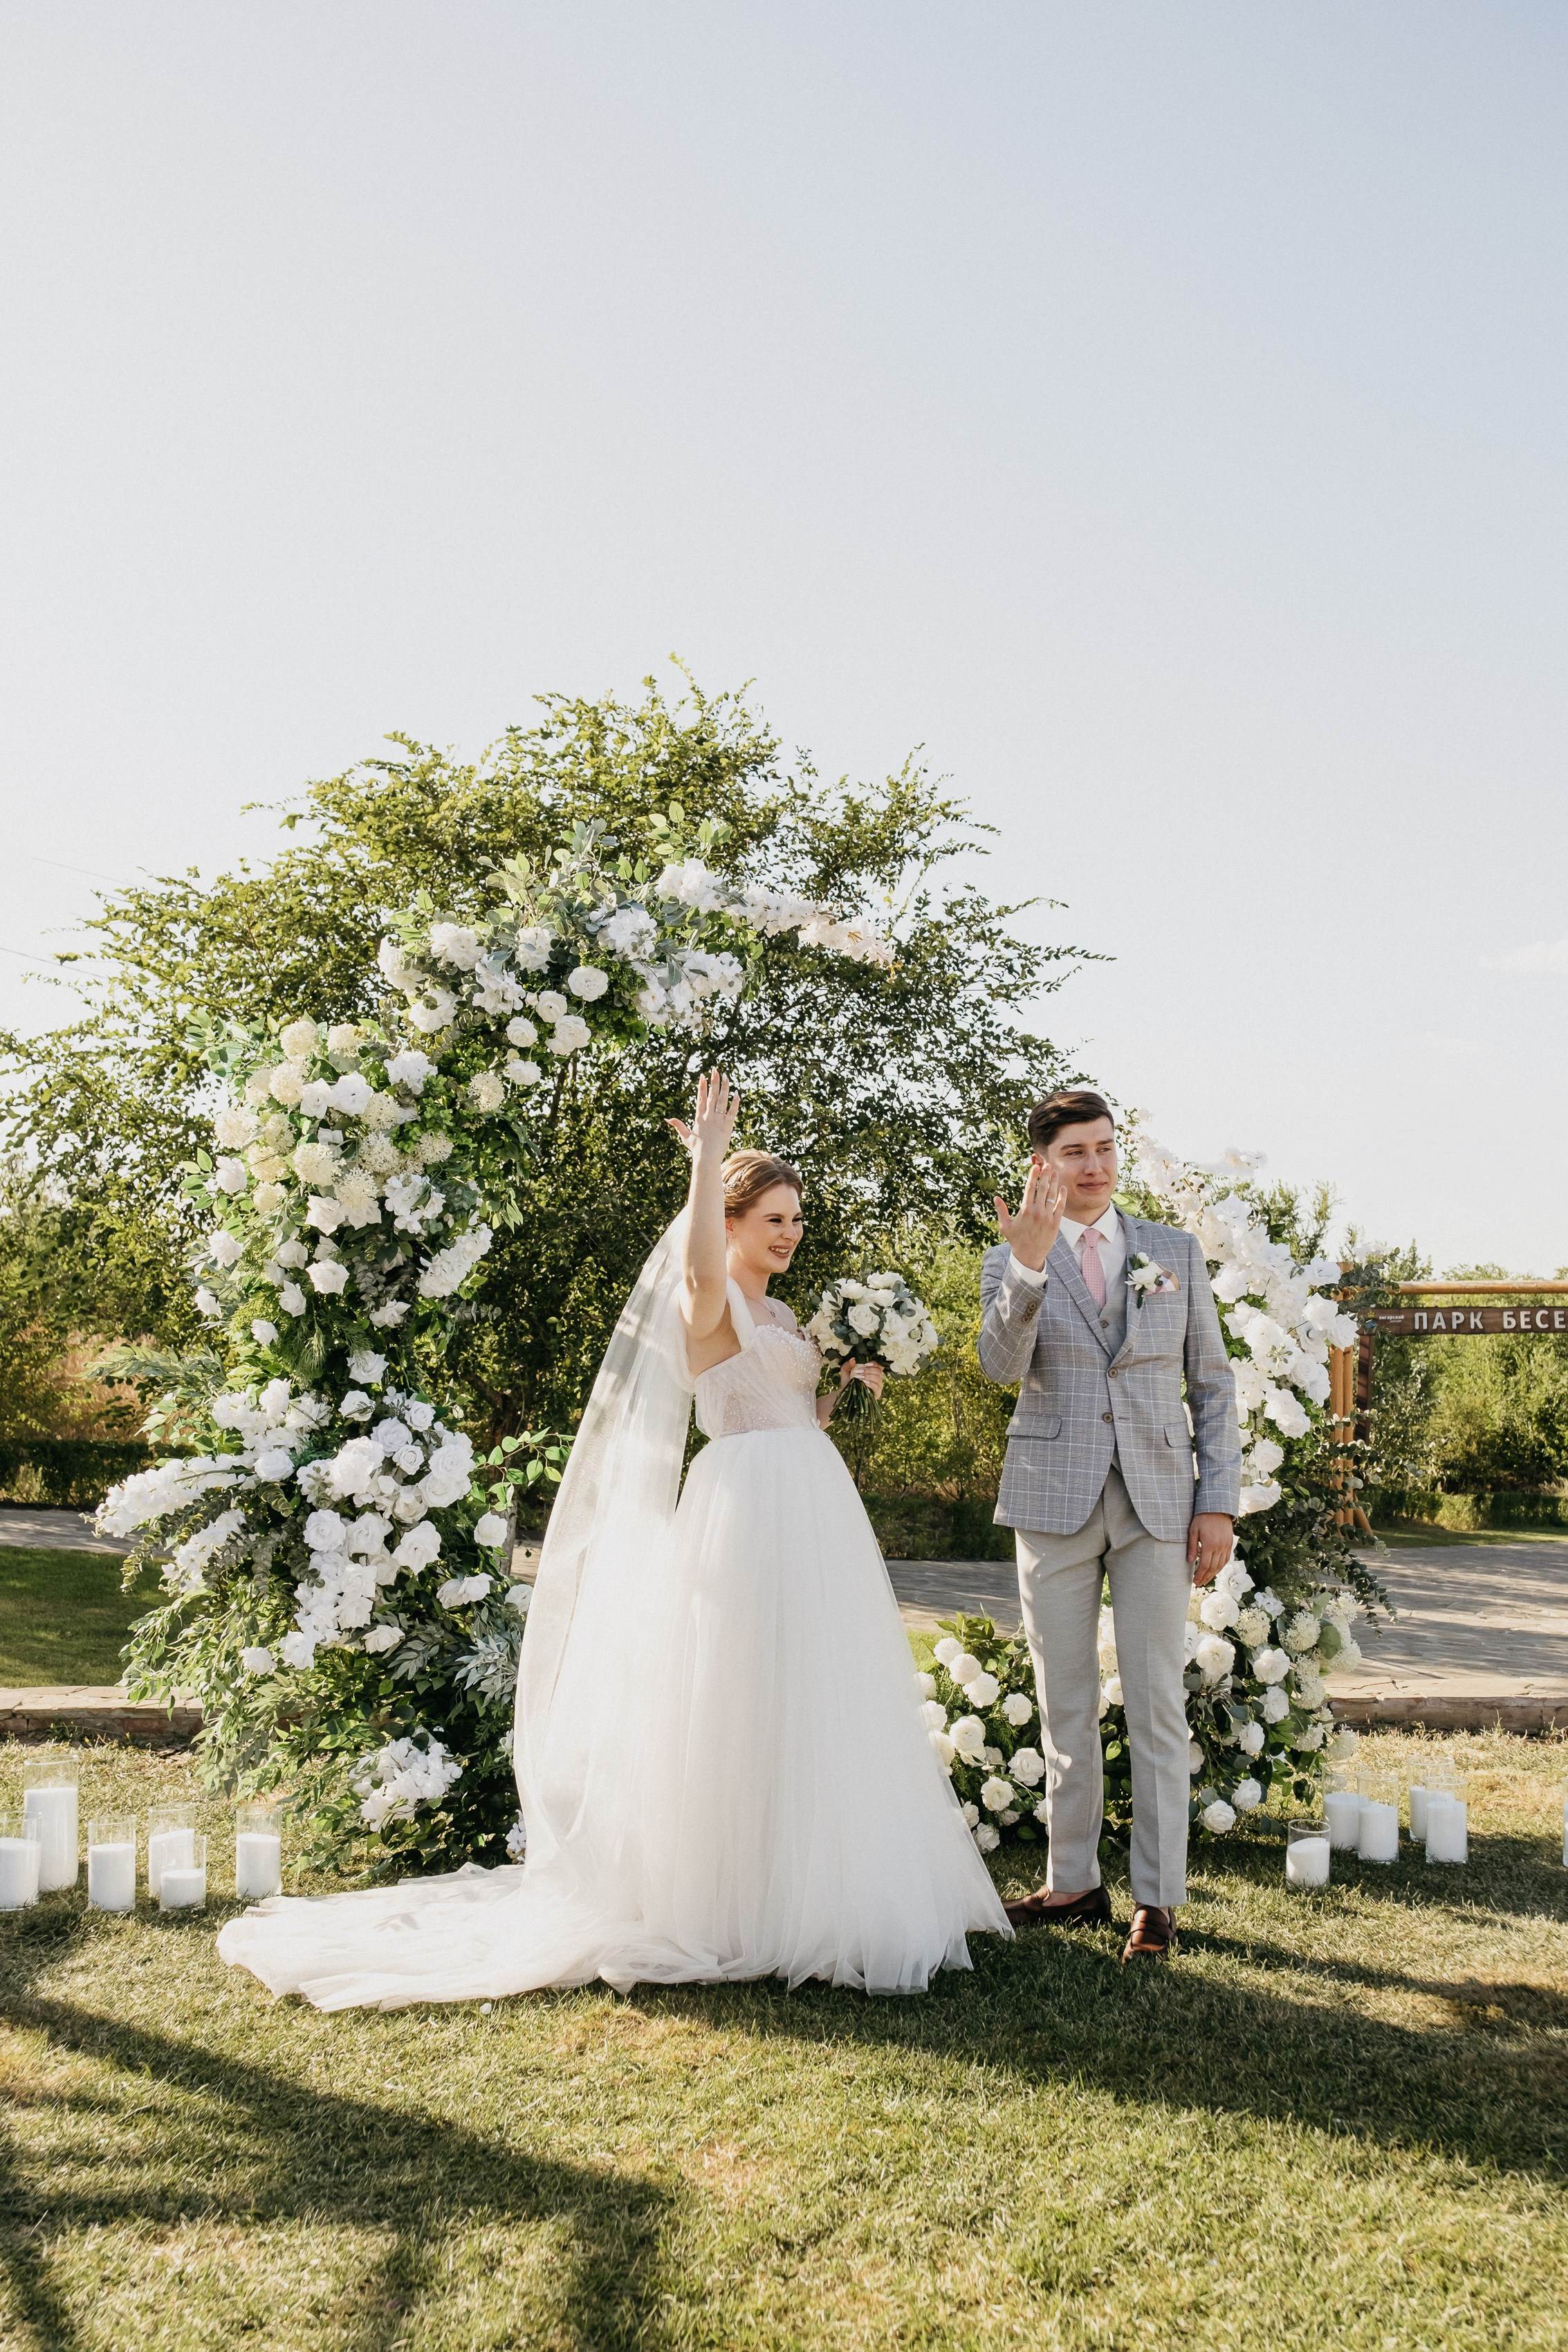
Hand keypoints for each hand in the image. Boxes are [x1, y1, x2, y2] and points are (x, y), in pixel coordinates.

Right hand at [669, 1070, 738, 1159]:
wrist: (705, 1159)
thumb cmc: (696, 1150)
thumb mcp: (685, 1137)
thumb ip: (678, 1125)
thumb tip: (667, 1118)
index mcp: (698, 1118)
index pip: (700, 1099)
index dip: (701, 1086)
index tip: (702, 1076)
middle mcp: (708, 1116)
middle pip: (711, 1095)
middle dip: (713, 1081)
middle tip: (715, 1069)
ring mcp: (718, 1120)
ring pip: (722, 1100)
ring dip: (724, 1087)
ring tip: (726, 1076)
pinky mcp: (727, 1126)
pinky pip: (732, 1112)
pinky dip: (734, 1103)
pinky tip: (737, 1093)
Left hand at [839, 1360, 884, 1400]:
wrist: (846, 1394)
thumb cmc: (848, 1382)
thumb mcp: (846, 1372)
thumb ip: (847, 1365)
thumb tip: (853, 1359)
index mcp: (872, 1371)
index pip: (879, 1365)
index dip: (874, 1363)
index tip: (865, 1364)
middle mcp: (877, 1378)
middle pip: (878, 1371)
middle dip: (868, 1370)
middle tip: (858, 1371)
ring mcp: (878, 1386)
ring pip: (878, 1378)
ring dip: (868, 1376)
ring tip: (859, 1377)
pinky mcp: (877, 1394)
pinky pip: (877, 1387)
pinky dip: (871, 1384)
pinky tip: (864, 1383)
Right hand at [993, 1157, 1067, 1272]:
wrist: (1029, 1256)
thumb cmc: (1016, 1240)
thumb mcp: (1005, 1226)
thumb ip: (1001, 1210)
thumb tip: (995, 1197)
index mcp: (1024, 1210)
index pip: (1029, 1189)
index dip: (1033, 1176)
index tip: (1036, 1167)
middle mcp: (1037, 1212)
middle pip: (1042, 1189)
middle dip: (1045, 1175)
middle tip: (1048, 1165)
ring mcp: (1047, 1217)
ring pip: (1052, 1195)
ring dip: (1054, 1182)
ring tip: (1055, 1172)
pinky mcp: (1055, 1223)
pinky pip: (1060, 1207)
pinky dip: (1062, 1197)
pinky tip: (1063, 1188)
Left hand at [1187, 1513, 1233, 1585]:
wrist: (1217, 1508)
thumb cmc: (1202, 1518)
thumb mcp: (1193, 1530)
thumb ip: (1192, 1546)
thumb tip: (1190, 1562)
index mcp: (1210, 1544)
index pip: (1205, 1565)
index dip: (1200, 1575)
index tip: (1194, 1581)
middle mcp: (1220, 1547)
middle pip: (1213, 1568)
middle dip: (1205, 1577)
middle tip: (1198, 1583)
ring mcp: (1226, 1546)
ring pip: (1221, 1565)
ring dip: (1213, 1575)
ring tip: (1205, 1579)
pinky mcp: (1230, 1544)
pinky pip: (1226, 1559)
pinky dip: (1220, 1567)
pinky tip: (1215, 1571)